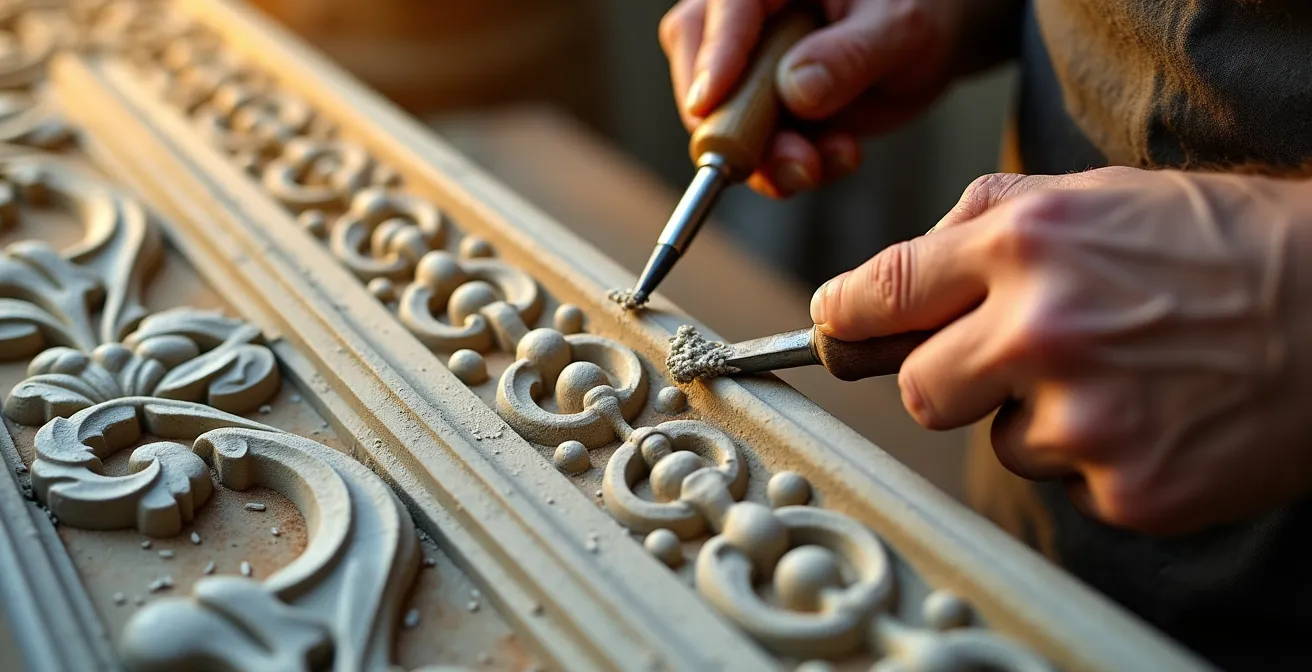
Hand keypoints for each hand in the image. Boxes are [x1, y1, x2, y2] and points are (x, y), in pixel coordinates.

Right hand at [658, 0, 962, 197]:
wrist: (925, 44)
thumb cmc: (917, 10)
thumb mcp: (901, 27)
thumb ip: (851, 55)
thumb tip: (796, 89)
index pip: (723, 12)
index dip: (713, 59)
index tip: (708, 106)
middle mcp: (744, 21)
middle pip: (702, 72)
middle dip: (739, 127)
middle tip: (791, 158)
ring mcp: (745, 70)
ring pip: (723, 122)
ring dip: (770, 159)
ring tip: (830, 161)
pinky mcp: (757, 113)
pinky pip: (755, 153)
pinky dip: (790, 169)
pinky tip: (839, 156)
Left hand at [810, 166, 1311, 534]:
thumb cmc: (1213, 244)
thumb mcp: (1090, 196)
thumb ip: (978, 226)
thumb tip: (882, 281)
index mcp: (1021, 244)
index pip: (876, 294)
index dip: (841, 318)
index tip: (832, 330)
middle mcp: (1038, 329)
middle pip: (915, 391)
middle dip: (947, 379)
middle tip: (1011, 360)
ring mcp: (1082, 417)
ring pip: (997, 440)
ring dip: (1035, 417)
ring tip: (1120, 376)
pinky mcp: (1125, 488)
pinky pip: (1063, 482)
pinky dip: (1096, 458)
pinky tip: (1154, 415)